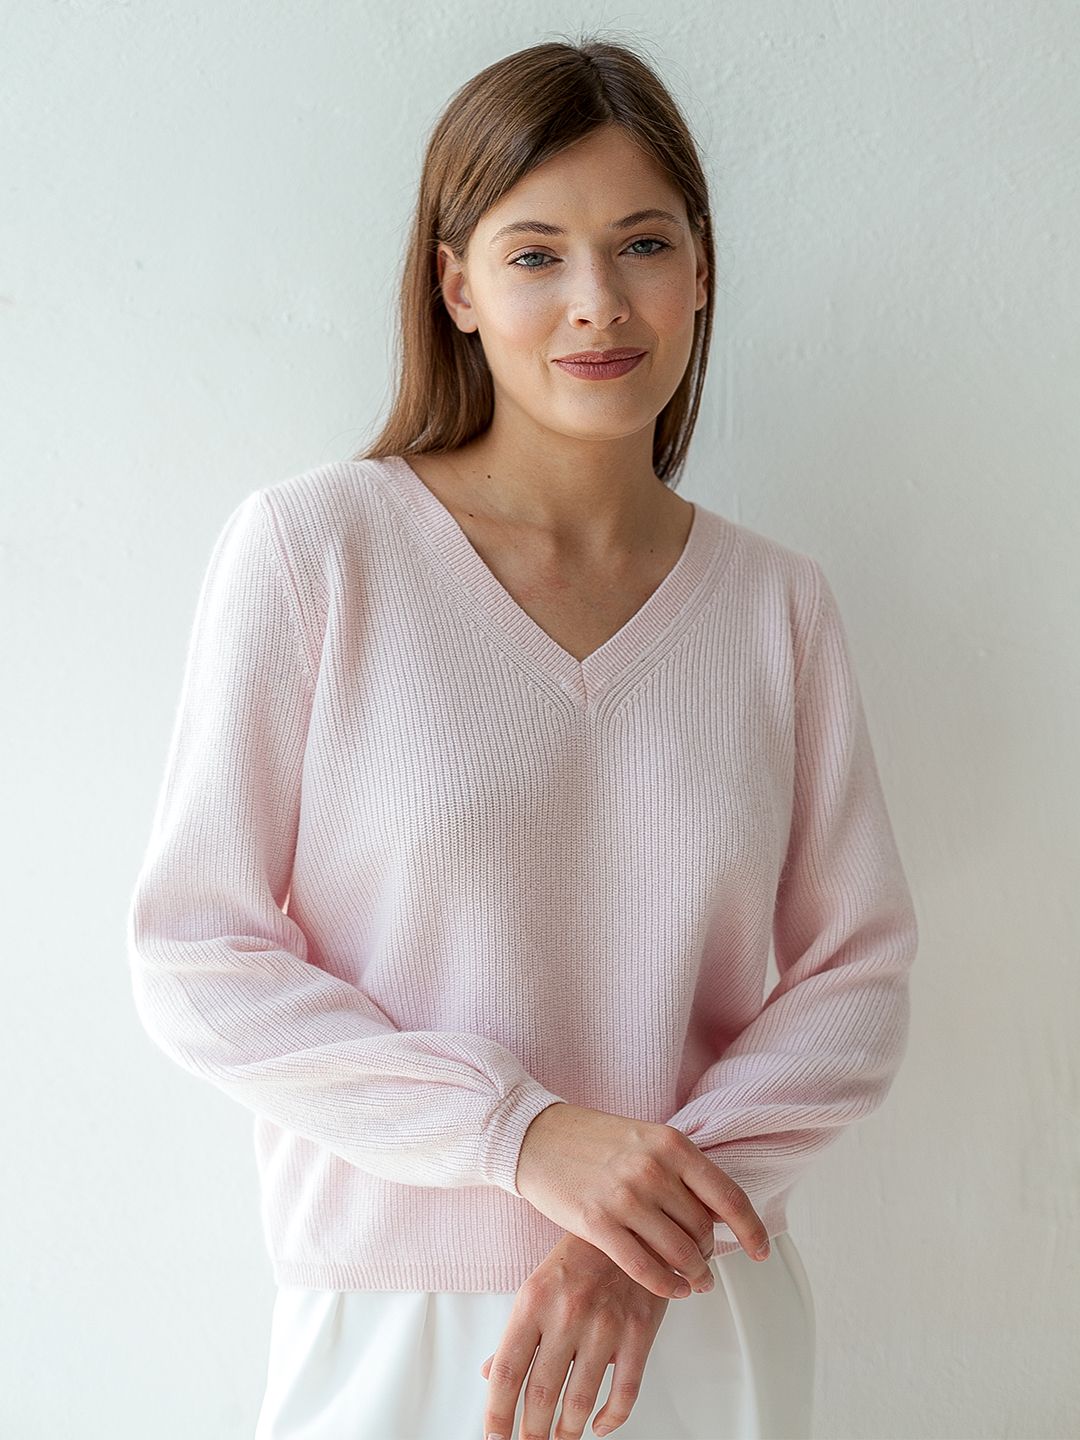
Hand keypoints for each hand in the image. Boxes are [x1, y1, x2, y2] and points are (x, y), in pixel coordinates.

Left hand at [479, 1231, 692, 1439]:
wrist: (633, 1223)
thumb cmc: (582, 1256)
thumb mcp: (539, 1286)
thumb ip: (517, 1333)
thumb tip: (490, 1373)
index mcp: (534, 1300)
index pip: (508, 1370)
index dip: (498, 1412)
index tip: (494, 1437)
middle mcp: (567, 1313)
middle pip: (542, 1392)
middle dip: (532, 1431)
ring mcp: (605, 1324)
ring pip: (581, 1399)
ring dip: (568, 1430)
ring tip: (560, 1439)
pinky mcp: (639, 1331)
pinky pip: (625, 1391)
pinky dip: (611, 1418)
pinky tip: (600, 1424)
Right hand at [515, 1103, 769, 1299]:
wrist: (535, 1135)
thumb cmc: (593, 1139)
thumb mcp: (645, 1138)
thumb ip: (679, 1169)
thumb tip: (716, 1211)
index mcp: (671, 1143)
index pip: (728, 1195)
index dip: (751, 1229)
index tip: (761, 1251)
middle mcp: (653, 1169)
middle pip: (703, 1229)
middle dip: (711, 1253)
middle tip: (706, 1263)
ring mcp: (625, 1197)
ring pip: (679, 1252)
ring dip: (694, 1274)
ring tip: (695, 1282)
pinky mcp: (596, 1223)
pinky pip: (644, 1267)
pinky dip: (666, 1285)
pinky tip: (673, 1289)